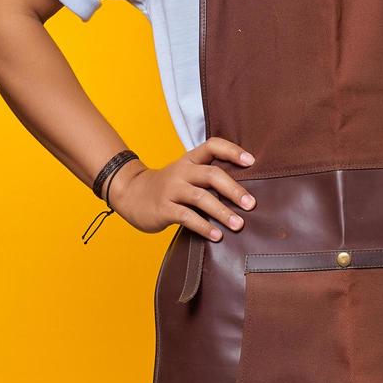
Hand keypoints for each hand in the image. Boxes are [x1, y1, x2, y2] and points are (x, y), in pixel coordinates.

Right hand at [107, 137, 257, 241]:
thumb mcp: (185, 174)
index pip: (213, 146)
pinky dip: (204, 226)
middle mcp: (181, 171)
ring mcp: (171, 189)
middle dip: (234, 189)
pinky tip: (216, 236)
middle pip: (211, 174)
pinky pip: (186, 217)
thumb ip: (207, 177)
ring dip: (222, 211)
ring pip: (201, 197)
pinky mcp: (163, 208)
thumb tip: (244, 191)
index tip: (252, 161)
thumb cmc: (168, 186)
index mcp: (190, 159)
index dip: (232, 151)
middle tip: (251, 204)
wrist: (130, 194)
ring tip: (238, 224)